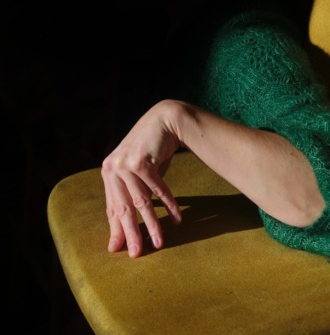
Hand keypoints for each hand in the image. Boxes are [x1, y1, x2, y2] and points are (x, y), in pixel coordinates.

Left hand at [101, 101, 183, 257]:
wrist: (164, 120)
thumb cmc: (152, 149)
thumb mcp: (138, 172)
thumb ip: (131, 195)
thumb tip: (130, 223)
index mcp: (108, 172)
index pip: (113, 207)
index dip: (118, 229)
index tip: (122, 250)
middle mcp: (113, 168)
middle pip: (124, 208)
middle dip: (132, 233)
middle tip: (138, 254)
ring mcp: (126, 164)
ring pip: (141, 202)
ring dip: (152, 223)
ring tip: (159, 241)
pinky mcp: (141, 162)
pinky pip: (157, 189)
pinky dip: (168, 204)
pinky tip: (176, 216)